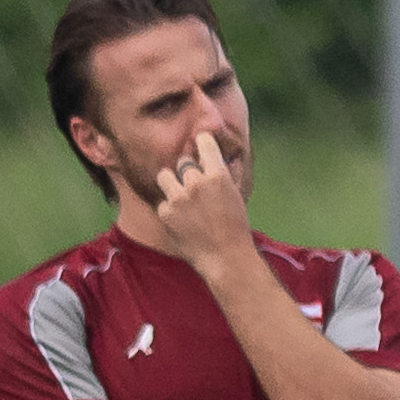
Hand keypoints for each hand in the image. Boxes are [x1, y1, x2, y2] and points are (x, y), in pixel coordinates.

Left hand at [146, 128, 258, 267]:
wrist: (226, 258)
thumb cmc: (236, 228)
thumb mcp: (235, 195)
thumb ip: (220, 175)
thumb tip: (209, 158)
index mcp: (218, 175)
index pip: (203, 141)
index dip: (201, 142)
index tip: (199, 144)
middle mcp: (196, 182)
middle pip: (183, 162)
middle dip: (187, 172)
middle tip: (194, 187)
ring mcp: (178, 197)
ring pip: (164, 176)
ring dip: (171, 184)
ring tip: (181, 199)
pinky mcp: (165, 212)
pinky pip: (162, 203)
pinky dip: (169, 211)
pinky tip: (181, 222)